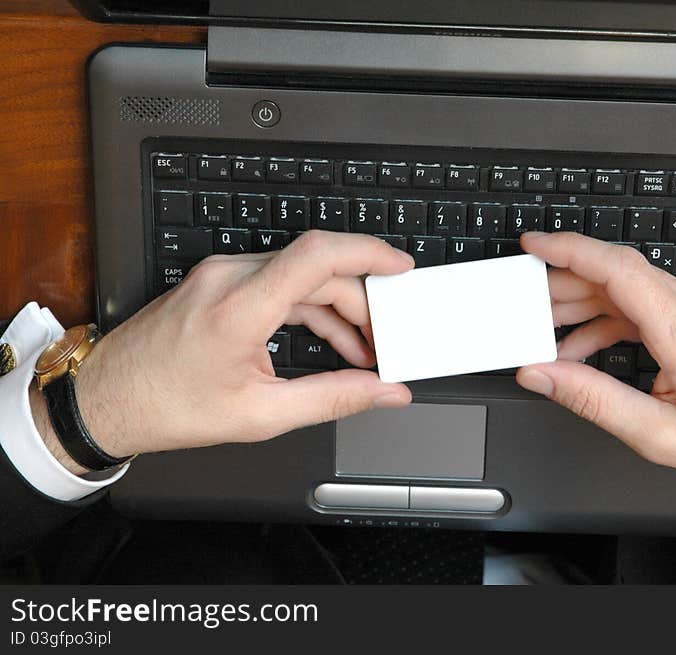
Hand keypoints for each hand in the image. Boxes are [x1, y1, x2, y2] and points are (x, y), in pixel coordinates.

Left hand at [34, 231, 414, 474]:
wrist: (107, 401)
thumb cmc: (168, 406)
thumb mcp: (260, 415)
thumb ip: (333, 398)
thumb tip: (381, 391)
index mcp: (238, 307)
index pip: (318, 256)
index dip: (369, 253)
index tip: (399, 267)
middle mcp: (228, 278)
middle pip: (318, 270)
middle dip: (360, 304)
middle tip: (382, 344)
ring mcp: (220, 276)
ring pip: (300, 276)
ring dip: (336, 309)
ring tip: (358, 353)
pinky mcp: (218, 282)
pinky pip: (277, 283)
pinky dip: (309, 308)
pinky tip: (325, 339)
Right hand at [516, 231, 675, 510]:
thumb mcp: (661, 436)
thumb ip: (593, 400)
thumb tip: (544, 375)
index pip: (620, 271)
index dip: (570, 249)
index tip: (534, 244)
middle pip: (619, 275)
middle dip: (565, 284)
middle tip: (528, 305)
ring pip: (633, 288)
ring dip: (588, 304)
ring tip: (551, 333)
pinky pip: (653, 303)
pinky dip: (615, 318)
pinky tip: (590, 345)